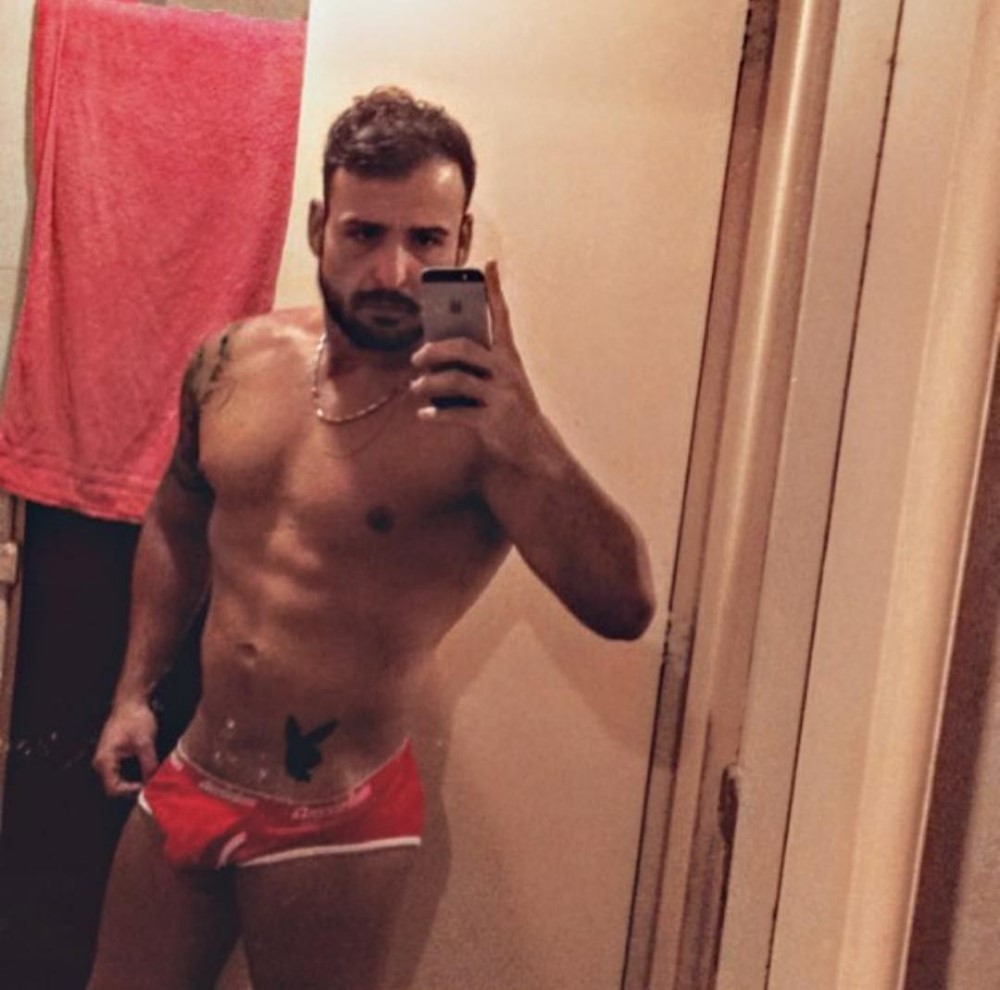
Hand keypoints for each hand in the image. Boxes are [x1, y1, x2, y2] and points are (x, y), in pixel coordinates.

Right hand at [92, 699, 158, 796]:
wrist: (131, 701)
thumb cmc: (135, 718)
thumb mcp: (145, 742)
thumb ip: (149, 763)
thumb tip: (153, 781)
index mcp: (104, 760)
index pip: (113, 788)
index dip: (131, 791)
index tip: (147, 786)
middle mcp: (102, 762)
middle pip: (115, 786)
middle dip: (134, 787)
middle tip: (151, 784)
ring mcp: (107, 758)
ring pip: (119, 779)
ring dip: (134, 780)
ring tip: (151, 777)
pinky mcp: (114, 754)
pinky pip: (121, 771)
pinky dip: (134, 772)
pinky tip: (147, 769)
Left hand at [411, 259, 547, 467]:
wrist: (535, 446)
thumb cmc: (509, 408)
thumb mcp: (500, 381)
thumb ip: (475, 364)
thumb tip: (434, 351)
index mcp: (509, 356)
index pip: (501, 316)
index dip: (494, 290)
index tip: (488, 264)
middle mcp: (507, 371)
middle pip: (463, 348)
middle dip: (434, 349)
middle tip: (417, 357)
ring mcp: (501, 396)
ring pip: (454, 380)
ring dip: (428, 384)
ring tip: (416, 388)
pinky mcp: (493, 420)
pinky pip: (455, 413)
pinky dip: (435, 414)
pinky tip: (424, 414)